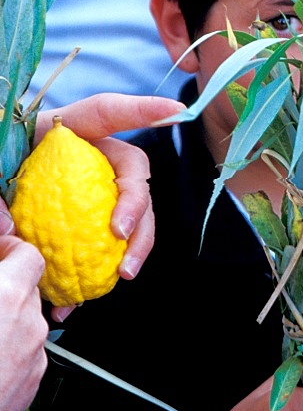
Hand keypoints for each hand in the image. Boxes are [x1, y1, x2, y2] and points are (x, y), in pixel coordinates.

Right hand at [0, 214, 48, 410]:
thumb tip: (0, 225)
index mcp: (8, 296)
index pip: (28, 255)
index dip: (9, 250)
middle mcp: (29, 324)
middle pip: (27, 289)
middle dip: (5, 287)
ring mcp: (34, 356)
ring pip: (26, 322)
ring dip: (6, 319)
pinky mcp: (33, 383)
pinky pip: (25, 351)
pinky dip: (8, 348)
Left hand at [36, 93, 184, 321]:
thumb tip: (10, 228)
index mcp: (68, 134)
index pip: (107, 112)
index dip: (144, 108)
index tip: (177, 109)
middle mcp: (91, 161)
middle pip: (133, 176)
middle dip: (138, 205)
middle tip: (121, 235)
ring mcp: (95, 196)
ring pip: (133, 217)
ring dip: (136, 247)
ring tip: (123, 275)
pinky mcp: (87, 228)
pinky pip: (105, 252)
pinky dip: (96, 278)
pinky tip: (72, 302)